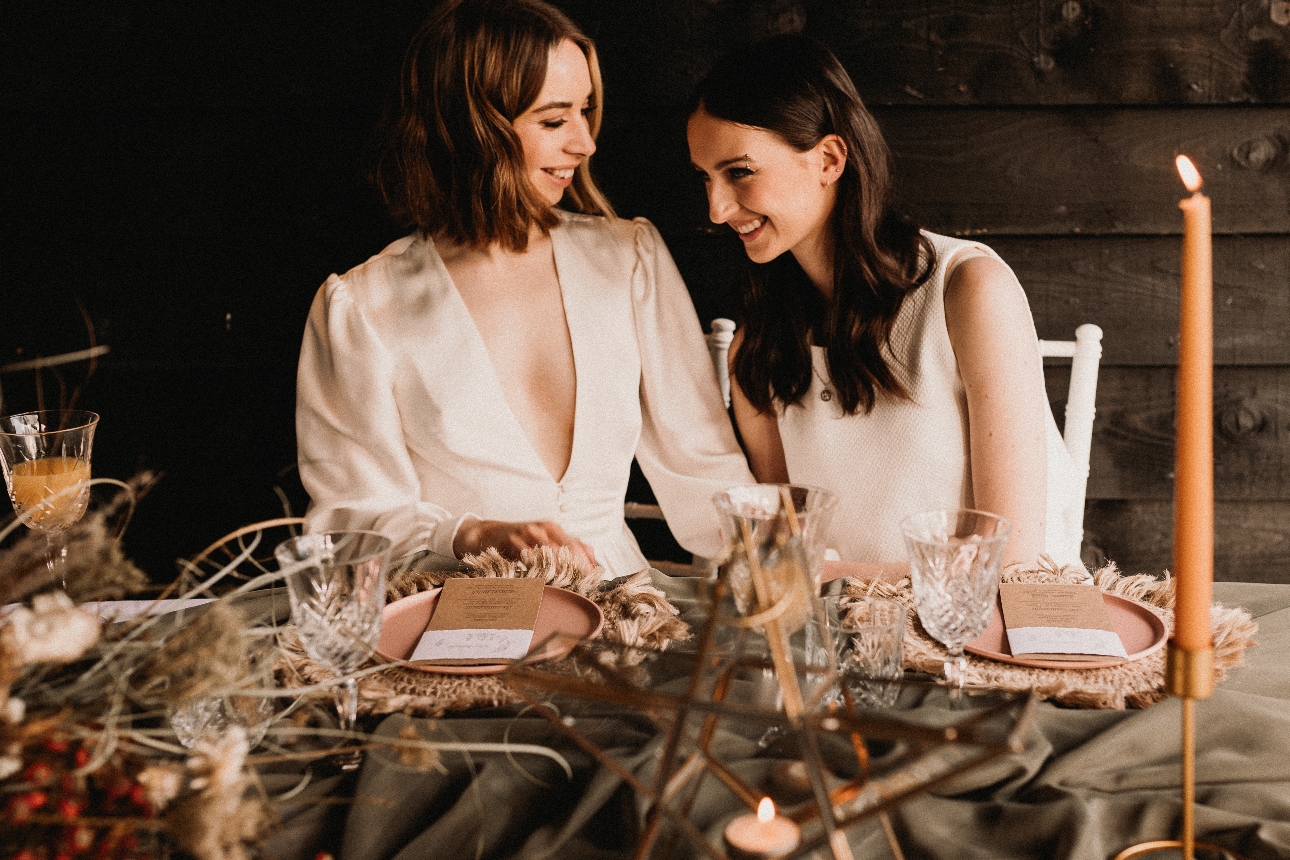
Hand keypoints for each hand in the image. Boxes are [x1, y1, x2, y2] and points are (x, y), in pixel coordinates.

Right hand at [454, 518, 598, 572]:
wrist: (488, 534)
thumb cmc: (520, 540)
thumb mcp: (544, 540)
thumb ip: (567, 547)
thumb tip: (592, 559)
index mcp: (553, 528)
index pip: (577, 544)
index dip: (586, 562)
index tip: (592, 577)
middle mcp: (542, 528)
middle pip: (566, 548)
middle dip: (575, 566)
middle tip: (581, 583)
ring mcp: (527, 533)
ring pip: (549, 552)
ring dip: (559, 569)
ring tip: (565, 583)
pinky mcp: (512, 541)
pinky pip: (528, 556)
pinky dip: (537, 568)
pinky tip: (542, 579)